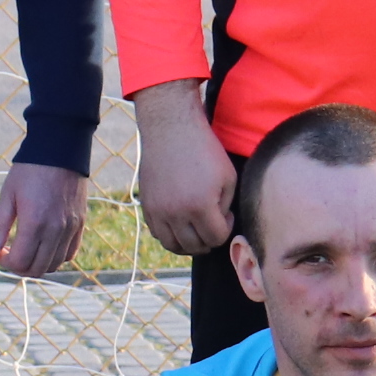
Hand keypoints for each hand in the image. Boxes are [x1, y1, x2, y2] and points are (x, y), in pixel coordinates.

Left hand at [0, 163, 88, 276]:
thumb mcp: (8, 196)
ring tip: (26, 249)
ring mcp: (70, 228)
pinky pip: (70, 253)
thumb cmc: (29, 171)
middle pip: (37, 269)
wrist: (60, 150)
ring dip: (37, 264)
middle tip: (10, 254)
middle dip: (19, 267)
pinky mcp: (80, 224)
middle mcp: (56, 230)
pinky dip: (56, 257)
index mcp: (35, 223)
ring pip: (54, 265)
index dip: (5, 262)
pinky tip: (44, 245)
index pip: (20, 262)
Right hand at [133, 84, 236, 257]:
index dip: (226, 230)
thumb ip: (226, 205)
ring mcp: (158, 211)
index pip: (216, 238)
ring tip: (197, 231)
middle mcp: (177, 213)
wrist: (171, 129)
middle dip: (209, 240)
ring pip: (173, 245)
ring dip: (188, 244)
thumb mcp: (228, 176)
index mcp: (200, 205)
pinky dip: (170, 235)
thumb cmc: (204, 150)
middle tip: (213, 226)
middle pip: (195, 246)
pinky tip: (180, 224)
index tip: (226, 216)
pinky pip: (157, 234)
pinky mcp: (147, 206)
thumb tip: (220, 223)